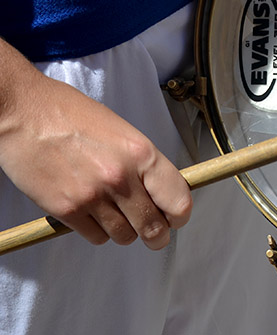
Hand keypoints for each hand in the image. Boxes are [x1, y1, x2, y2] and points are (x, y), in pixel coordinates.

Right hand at [0, 49, 191, 248]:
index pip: (177, 199)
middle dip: (157, 235)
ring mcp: (93, 196)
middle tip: (156, 236)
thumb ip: (143, 163)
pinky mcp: (65, 209)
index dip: (180, 214)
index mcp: (142, 153)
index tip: (176, 219)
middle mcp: (121, 177)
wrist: (24, 112)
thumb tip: (160, 190)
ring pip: (124, 236)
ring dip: (124, 231)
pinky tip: (92, 214)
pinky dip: (97, 231)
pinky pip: (94, 236)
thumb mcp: (122, 132)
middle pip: (153, 226)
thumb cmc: (71, 115)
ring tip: (116, 215)